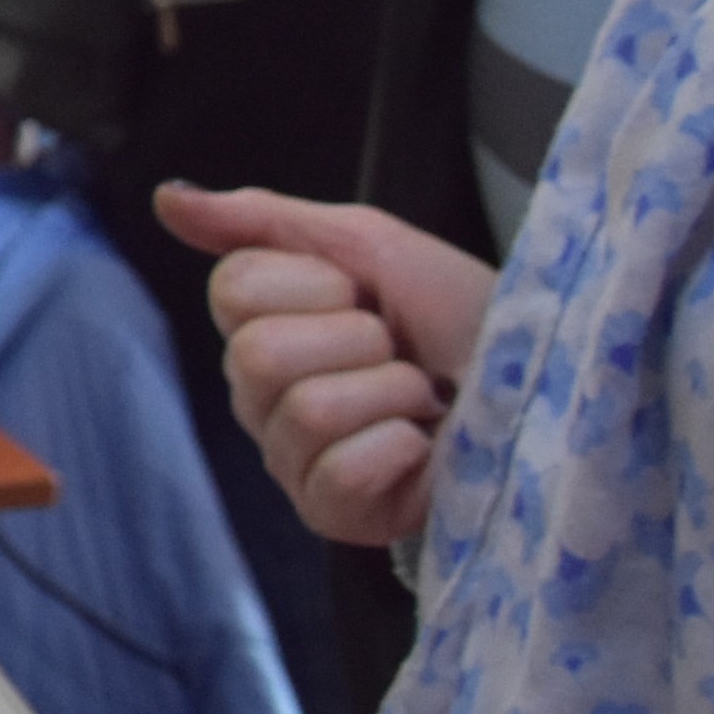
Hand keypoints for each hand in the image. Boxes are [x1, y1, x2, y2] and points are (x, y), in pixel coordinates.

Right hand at [161, 181, 497, 550]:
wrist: (546, 380)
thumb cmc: (464, 317)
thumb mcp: (372, 244)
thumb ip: (265, 220)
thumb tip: (167, 198)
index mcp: (265, 329)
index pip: (233, 292)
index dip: (314, 283)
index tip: (364, 294)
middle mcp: (264, 398)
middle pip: (258, 355)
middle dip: (355, 339)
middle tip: (397, 349)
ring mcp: (293, 461)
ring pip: (301, 412)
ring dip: (388, 393)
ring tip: (420, 398)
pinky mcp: (333, 515)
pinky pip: (335, 474)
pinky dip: (397, 449)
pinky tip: (422, 447)